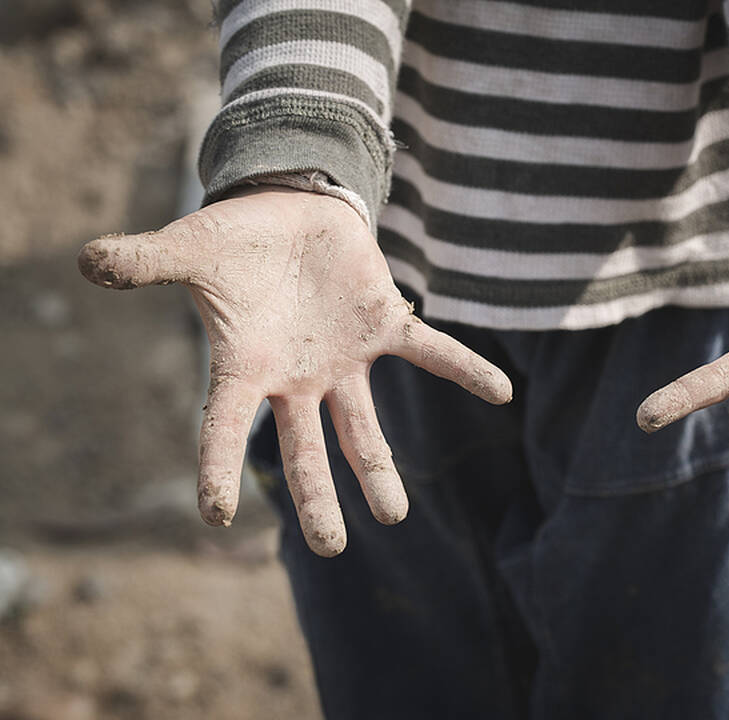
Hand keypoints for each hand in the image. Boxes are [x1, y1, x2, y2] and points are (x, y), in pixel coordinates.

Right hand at [78, 187, 511, 555]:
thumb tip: (88, 260)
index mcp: (247, 367)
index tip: (216, 516)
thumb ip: (146, 261)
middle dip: (319, 496)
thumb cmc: (235, 242)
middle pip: (306, 450)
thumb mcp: (189, 248)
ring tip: (397, 516)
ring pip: (365, 427)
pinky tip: (504, 394)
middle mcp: (298, 378)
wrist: (288, 214)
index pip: (223, 427)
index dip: (216, 467)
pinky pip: (432, 353)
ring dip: (380, 468)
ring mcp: (344, 360)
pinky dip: (466, 370)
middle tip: (331, 548)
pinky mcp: (384, 326)